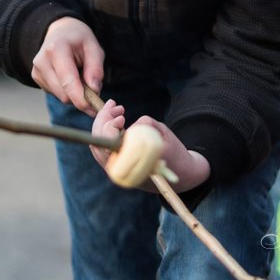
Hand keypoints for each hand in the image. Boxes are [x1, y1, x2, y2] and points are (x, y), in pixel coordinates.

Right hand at [31, 16, 103, 113]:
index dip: (80, 99)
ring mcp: (36, 70)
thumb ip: (96, 68)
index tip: (94, 108)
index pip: (67, 82)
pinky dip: (66, 91)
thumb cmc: (78, 39)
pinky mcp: (36, 78)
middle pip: (63, 93)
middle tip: (95, 91)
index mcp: (56, 49)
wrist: (60, 31)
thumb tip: (94, 90)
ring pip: (60, 96)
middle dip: (81, 97)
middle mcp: (42, 61)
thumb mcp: (93, 46)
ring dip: (74, 94)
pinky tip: (70, 78)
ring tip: (81, 77)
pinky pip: (55, 94)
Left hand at [90, 102, 210, 193]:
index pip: (106, 145)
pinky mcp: (117, 167)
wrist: (181, 174)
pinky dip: (106, 133)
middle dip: (103, 120)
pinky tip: (116, 121)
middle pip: (97, 144)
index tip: (122, 116)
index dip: (109, 126)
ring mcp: (116, 170)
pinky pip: (103, 149)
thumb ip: (143, 125)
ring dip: (104, 124)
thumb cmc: (173, 152)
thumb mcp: (162, 133)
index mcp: (130, 165)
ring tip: (117, 110)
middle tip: (114, 105)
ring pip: (98, 146)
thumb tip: (125, 125)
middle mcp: (119, 171)